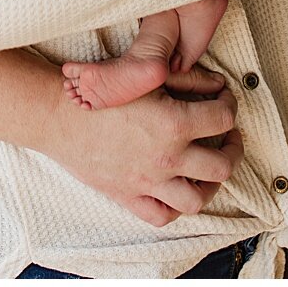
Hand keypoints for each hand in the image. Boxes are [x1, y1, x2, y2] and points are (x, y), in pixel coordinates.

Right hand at [46, 67, 241, 225]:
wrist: (54, 115)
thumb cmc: (95, 91)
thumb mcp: (140, 71)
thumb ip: (184, 74)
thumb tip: (215, 82)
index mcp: (173, 123)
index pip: (223, 118)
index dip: (230, 104)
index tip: (224, 99)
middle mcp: (167, 157)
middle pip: (222, 165)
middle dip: (232, 149)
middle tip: (228, 138)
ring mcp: (149, 181)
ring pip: (197, 199)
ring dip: (209, 185)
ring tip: (206, 170)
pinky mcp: (128, 195)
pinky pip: (161, 215)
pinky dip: (173, 208)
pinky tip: (173, 190)